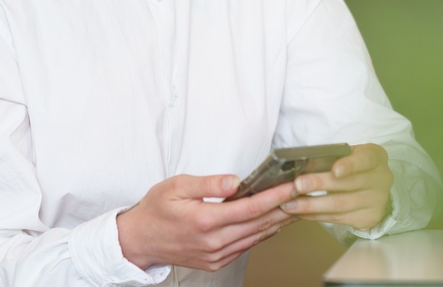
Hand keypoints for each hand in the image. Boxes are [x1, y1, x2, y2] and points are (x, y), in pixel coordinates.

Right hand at [117, 174, 295, 271]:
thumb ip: (209, 183)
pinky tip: (272, 223)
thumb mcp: (177, 186)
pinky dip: (262, 234)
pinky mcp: (216, 262)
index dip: (275, 197)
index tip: (292, 186)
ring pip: (255, 237)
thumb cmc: (156, 209)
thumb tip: (236, 180)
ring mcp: (216, 255)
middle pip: (259, 224)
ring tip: (294, 206)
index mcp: (205, 220)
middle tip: (303, 193)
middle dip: (283, 208)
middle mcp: (213, 242)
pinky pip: (246, 247)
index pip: (250, 208)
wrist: (139, 240)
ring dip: (277, 222)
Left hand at [280, 143, 392, 230]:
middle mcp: (381, 179)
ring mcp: (376, 201)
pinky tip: (300, 213)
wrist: (374, 187)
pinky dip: (316, 216)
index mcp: (375, 157)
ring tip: (290, 205)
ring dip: (311, 205)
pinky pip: (338, 218)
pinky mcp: (368, 218)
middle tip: (296, 186)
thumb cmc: (354, 166)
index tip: (334, 170)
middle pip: (347, 184)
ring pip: (340, 205)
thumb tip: (298, 165)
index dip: (350, 165)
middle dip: (318, 185)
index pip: (365, 159)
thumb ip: (330, 158)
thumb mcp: (348, 154)